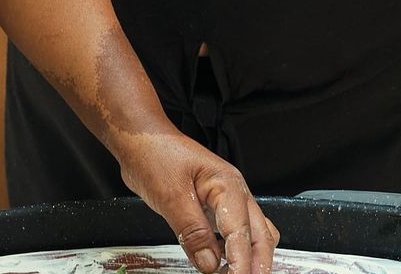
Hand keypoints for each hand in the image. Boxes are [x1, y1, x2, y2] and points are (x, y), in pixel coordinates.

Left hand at [119, 130, 278, 273]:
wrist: (140, 139)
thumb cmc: (155, 154)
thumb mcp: (171, 194)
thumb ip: (192, 231)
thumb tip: (210, 264)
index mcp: (227, 185)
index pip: (241, 233)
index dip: (240, 264)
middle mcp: (232, 191)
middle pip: (260, 235)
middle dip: (256, 264)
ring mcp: (224, 199)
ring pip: (253, 233)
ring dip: (250, 258)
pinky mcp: (213, 206)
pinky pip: (234, 231)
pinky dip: (234, 250)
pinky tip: (222, 262)